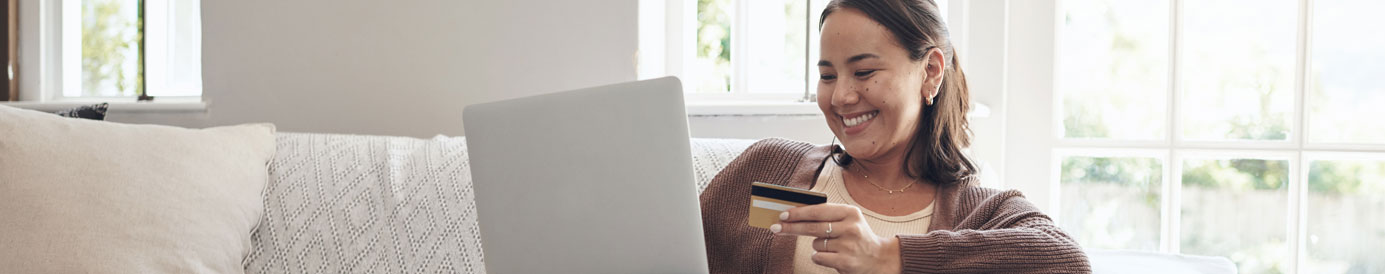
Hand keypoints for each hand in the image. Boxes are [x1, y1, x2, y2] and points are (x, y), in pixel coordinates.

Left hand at [769, 203, 901, 273]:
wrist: (878, 258)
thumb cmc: (856, 236)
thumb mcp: (847, 220)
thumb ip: (825, 215)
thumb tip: (793, 214)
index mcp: (850, 212)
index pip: (818, 210)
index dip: (798, 213)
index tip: (783, 214)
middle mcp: (851, 227)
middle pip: (812, 227)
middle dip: (791, 228)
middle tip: (776, 228)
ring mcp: (848, 245)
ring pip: (815, 244)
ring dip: (818, 245)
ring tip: (833, 246)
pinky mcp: (845, 261)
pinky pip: (818, 257)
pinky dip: (820, 257)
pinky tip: (833, 256)